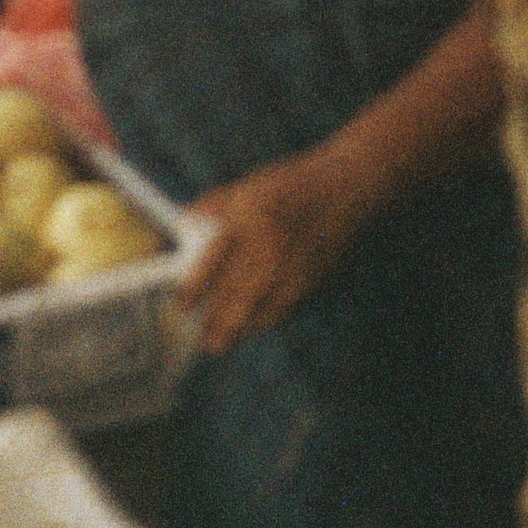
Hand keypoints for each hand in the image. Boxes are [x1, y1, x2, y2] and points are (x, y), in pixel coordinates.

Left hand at [182, 149, 367, 353]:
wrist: (346, 188)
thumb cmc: (291, 184)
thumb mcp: (248, 186)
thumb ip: (215, 206)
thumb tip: (182, 225)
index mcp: (249, 216)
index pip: (214, 258)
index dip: (195, 286)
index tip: (182, 304)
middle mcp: (270, 243)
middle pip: (235, 291)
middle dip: (214, 319)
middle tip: (199, 336)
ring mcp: (293, 264)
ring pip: (259, 307)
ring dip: (236, 329)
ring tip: (217, 344)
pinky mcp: (312, 278)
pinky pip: (283, 308)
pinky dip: (263, 322)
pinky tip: (249, 330)